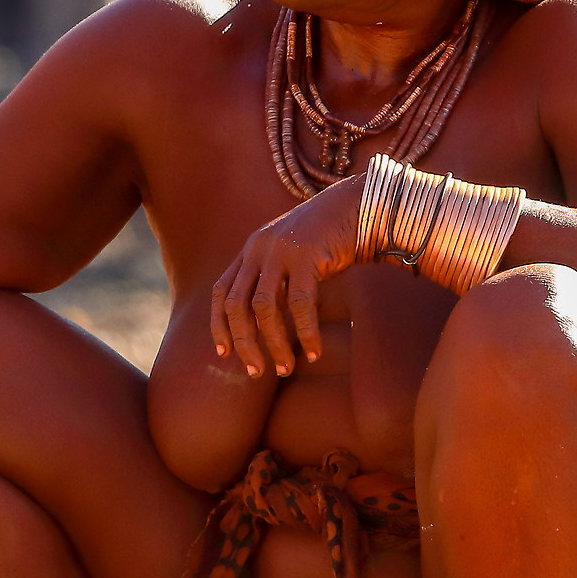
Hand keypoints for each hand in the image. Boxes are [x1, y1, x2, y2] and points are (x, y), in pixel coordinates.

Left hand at [209, 175, 364, 378]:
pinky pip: (299, 305)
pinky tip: (314, 353)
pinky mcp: (306, 256)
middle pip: (237, 305)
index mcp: (251, 250)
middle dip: (244, 343)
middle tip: (256, 372)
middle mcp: (259, 249)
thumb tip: (263, 325)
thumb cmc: (328, 240)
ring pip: (265, 309)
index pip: (222, 291)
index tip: (224, 352)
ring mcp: (280, 252)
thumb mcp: (292, 259)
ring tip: (285, 369)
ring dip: (274, 344)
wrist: (358, 205)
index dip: (218, 324)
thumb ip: (275, 283)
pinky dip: (305, 333)